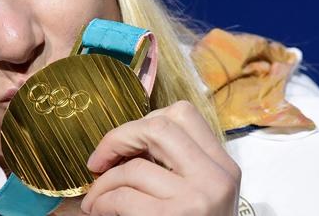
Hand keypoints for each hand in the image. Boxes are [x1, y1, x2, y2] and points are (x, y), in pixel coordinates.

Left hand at [78, 101, 240, 215]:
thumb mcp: (197, 192)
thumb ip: (174, 164)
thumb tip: (123, 141)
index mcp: (222, 165)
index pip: (182, 113)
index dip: (143, 121)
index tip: (125, 143)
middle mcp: (217, 177)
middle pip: (158, 126)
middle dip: (117, 139)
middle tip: (98, 161)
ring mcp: (198, 199)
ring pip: (134, 166)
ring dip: (103, 182)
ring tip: (95, 199)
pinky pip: (123, 196)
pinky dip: (101, 202)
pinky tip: (98, 211)